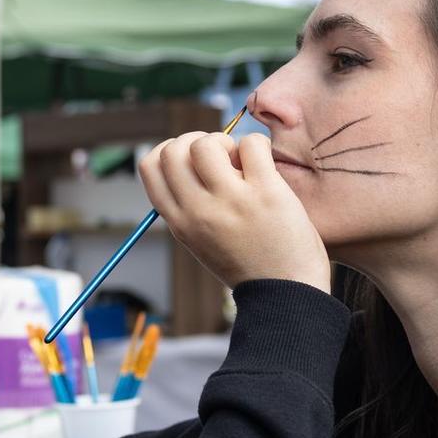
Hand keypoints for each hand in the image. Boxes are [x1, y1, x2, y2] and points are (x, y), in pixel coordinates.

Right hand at [139, 132, 330, 292]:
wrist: (288, 296)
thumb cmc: (249, 266)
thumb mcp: (203, 243)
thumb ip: (191, 209)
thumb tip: (189, 159)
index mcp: (180, 223)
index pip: (150, 166)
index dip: (170, 151)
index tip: (193, 160)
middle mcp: (199, 211)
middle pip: (174, 149)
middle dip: (197, 142)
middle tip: (222, 160)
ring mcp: (231, 201)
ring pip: (207, 142)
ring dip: (227, 142)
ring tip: (244, 164)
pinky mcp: (266, 192)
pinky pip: (251, 143)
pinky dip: (258, 146)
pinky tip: (266, 167)